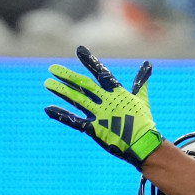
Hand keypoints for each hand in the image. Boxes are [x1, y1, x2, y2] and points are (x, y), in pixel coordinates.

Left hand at [44, 45, 163, 169]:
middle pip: (83, 85)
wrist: (144, 144)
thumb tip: (147, 64)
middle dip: (67, 76)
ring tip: (47, 83)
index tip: (79, 50)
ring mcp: (100, 115)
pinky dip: (61, 115)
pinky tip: (48, 109)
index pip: (101, 72)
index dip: (90, 61)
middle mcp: (107, 101)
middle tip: (52, 68)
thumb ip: (141, 81)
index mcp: (117, 92)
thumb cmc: (144, 122)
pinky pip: (74, 121)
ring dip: (61, 91)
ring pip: (77, 99)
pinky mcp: (95, 129)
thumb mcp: (141, 98)